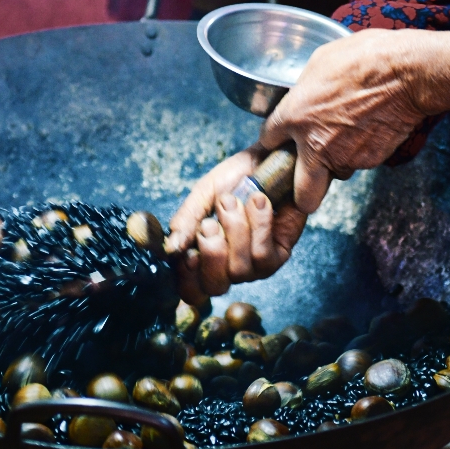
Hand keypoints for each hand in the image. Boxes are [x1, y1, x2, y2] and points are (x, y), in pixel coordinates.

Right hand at [166, 146, 307, 300]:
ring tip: (236, 201)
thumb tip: (172, 248)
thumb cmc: (234, 179)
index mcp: (203, 255)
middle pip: (214, 287)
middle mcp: (228, 267)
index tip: (189, 254)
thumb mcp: (204, 194)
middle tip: (211, 224)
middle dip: (211, 255)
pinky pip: (263, 256)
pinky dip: (259, 226)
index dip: (187, 277)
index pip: (190, 287)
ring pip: (239, 270)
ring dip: (235, 230)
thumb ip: (186, 220)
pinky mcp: (277, 257)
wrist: (269, 161)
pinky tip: (260, 202)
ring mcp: (254, 266)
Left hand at [262, 25, 449, 211]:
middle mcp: (315, 144)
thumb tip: (302, 95)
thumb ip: (304, 89)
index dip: (275, 140)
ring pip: (336, 174)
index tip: (280, 139)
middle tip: (308, 176)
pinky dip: (361, 151)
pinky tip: (368, 127)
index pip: (269, 141)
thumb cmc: (365, 59)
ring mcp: (344, 157)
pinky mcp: (370, 161)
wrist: (407, 73)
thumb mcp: (320, 62)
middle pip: (303, 194)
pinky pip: (359, 162)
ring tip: (349, 134)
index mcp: (295, 116)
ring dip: (337, 162)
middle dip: (303, 192)